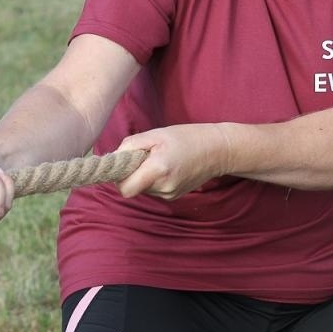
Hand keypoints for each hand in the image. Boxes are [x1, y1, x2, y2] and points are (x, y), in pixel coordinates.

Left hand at [115, 124, 230, 200]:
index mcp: (158, 170)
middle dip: (132, 173)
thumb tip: (114, 159)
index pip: (125, 189)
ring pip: (142, 188)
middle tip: (145, 154)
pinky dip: (154, 178)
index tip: (125, 162)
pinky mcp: (173, 197)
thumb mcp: (156, 134)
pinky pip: (154, 189)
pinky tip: (167, 166)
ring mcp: (169, 195)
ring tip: (159, 158)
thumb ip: (130, 146)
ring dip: (144, 175)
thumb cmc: (186, 137)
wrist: (217, 150)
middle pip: (132, 188)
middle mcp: (163, 188)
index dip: (119, 177)